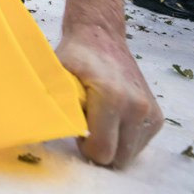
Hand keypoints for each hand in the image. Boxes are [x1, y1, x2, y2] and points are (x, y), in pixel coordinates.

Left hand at [57, 27, 162, 167]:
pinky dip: (125, 138)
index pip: (101, 152)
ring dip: (113, 144)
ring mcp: (150, 112)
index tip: (78, 126)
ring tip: (101, 118)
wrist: (101, 35)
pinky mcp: (157, 116)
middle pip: (117, 159)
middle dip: (100, 148)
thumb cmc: (75, 56)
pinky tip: (114, 118)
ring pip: (129, 154)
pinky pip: (139, 144)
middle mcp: (137, 107)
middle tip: (88, 123)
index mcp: (112, 98)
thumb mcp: (56, 76)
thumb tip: (37, 127)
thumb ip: (50, 103)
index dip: (85, 145)